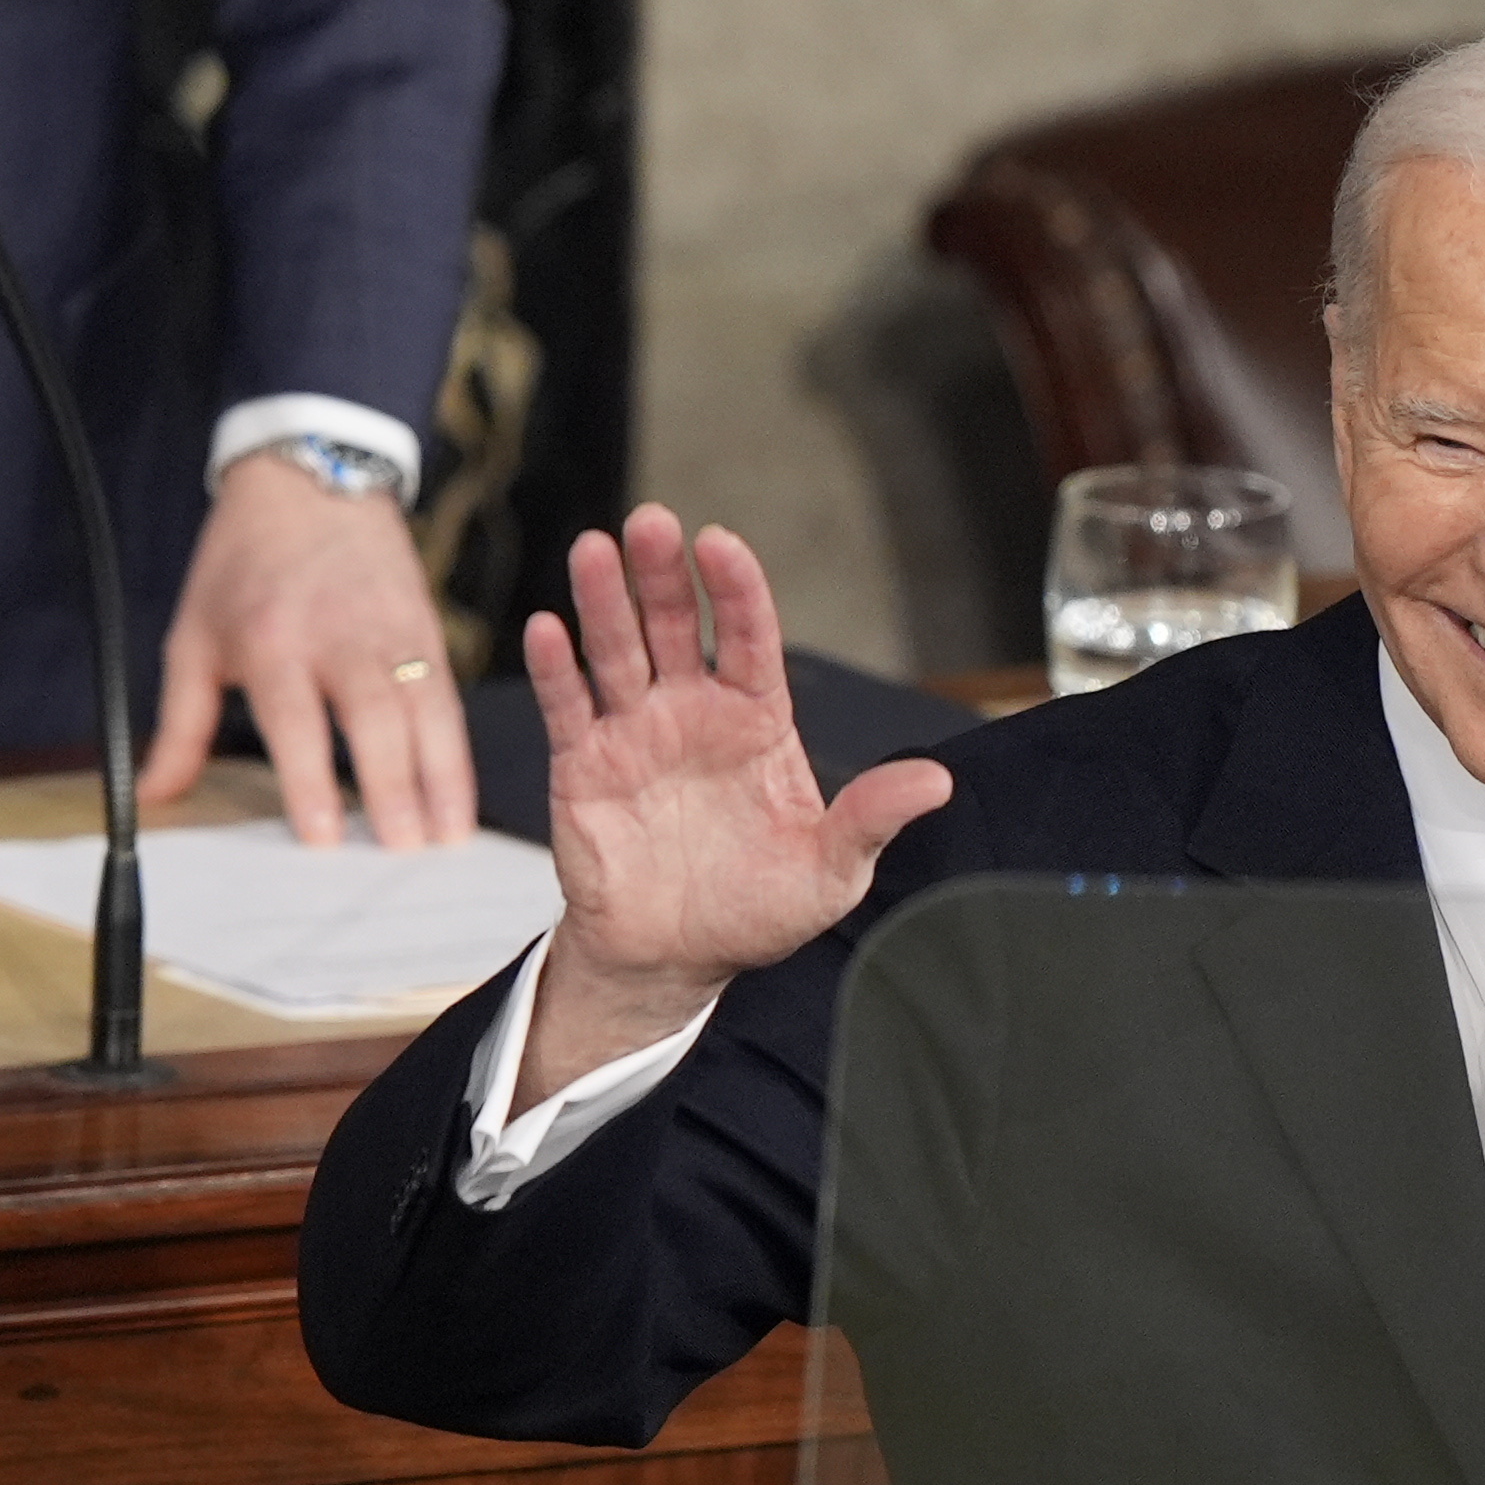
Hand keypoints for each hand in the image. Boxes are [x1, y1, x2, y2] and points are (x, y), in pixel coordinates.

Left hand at [146, 451, 478, 849]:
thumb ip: (179, 725)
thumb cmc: (241, 565)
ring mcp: (389, 632)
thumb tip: (152, 797)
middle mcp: (337, 636)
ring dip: (440, 777)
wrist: (306, 478)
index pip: (294, 718)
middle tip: (403, 852)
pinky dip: (458, 751)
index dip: (310, 778)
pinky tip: (461, 800)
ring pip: (425, 711)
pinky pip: (448, 698)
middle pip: (372, 717)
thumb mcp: (193, 635)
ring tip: (446, 839)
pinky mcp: (426, 629)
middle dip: (391, 786)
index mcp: (270, 639)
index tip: (323, 837)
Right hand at [517, 503, 954, 1111]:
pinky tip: (547, 630)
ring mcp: (634, 733)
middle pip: (676, 625)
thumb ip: (871, 819)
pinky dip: (555, 669)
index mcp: (755, 721)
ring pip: (616, 652)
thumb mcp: (830, 871)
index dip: (736, 590)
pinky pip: (568, 709)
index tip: (720, 544)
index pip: (749, 638)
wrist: (674, 960)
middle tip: (650, 524)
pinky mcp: (583, 766)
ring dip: (604, 601)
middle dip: (662, 573)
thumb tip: (937, 780)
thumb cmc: (757, 910)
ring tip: (594, 549)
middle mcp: (692, 712)